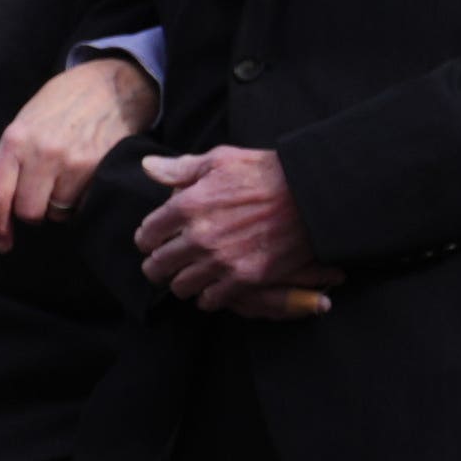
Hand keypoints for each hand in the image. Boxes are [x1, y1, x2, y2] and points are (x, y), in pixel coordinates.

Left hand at [0, 56, 157, 248]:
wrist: (111, 85)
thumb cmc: (63, 105)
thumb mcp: (26, 121)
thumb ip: (12, 159)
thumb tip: (3, 205)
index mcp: (14, 140)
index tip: (1, 243)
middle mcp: (40, 152)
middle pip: (28, 212)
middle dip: (33, 213)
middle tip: (42, 197)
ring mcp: (72, 161)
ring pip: (57, 212)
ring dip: (59, 206)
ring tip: (67, 179)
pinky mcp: (98, 168)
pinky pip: (82, 205)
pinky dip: (81, 200)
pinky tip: (84, 177)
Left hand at [134, 145, 330, 314]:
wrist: (313, 194)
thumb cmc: (267, 172)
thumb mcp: (221, 160)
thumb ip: (181, 169)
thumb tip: (147, 167)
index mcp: (188, 206)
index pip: (147, 235)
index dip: (148, 239)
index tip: (154, 240)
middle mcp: (200, 237)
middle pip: (157, 266)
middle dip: (157, 265)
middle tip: (165, 263)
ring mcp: (222, 261)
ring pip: (180, 287)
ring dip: (181, 282)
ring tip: (188, 276)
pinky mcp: (246, 278)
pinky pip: (211, 300)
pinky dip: (207, 297)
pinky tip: (212, 287)